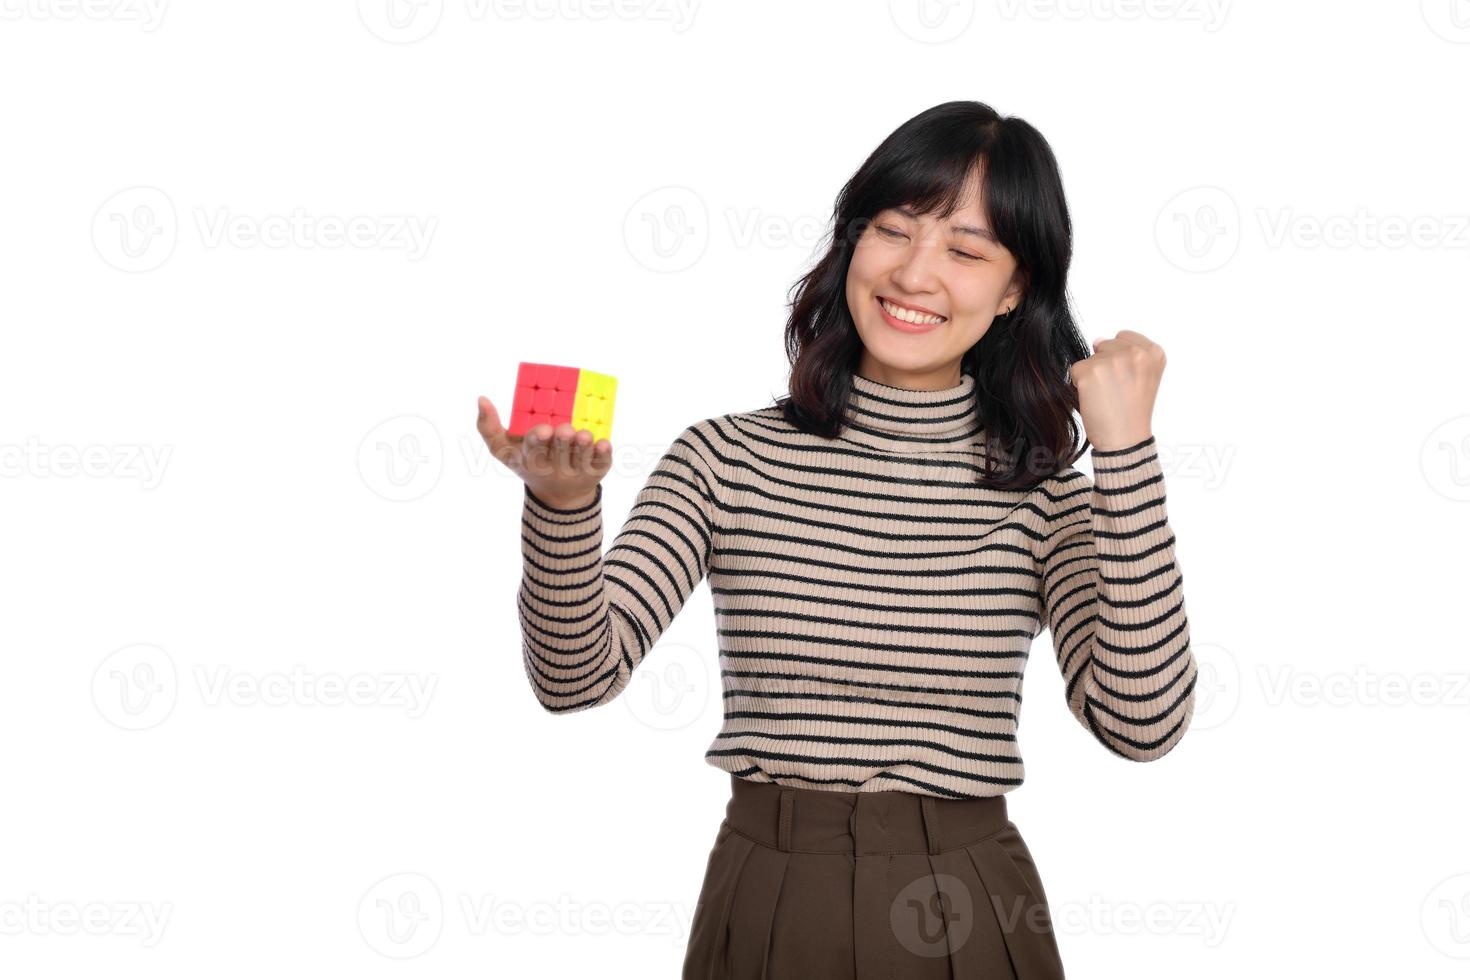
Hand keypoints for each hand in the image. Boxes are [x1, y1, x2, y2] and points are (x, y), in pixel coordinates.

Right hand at [476, 395, 612, 507]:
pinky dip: (603, 454)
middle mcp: (554, 467)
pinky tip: (604, 443)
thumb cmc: (529, 462)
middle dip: (561, 442)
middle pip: (558, 453)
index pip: (533, 450)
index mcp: (531, 460)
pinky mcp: (596, 471)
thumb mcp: (504, 450)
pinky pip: (601, 463)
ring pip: (581, 458)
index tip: (543, 430)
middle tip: (565, 429)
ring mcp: (576, 471)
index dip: (538, 440)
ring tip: (584, 435)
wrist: (559, 495)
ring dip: (582, 447)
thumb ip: (488, 427)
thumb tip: (481, 398)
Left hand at [1073, 330, 1165, 451]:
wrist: (1125, 440)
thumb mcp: (1146, 377)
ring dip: (1093, 374)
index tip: (1127, 380)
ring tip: (1107, 396)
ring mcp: (1112, 361)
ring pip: (1090, 358)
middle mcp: (1135, 353)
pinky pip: (1076, 369)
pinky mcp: (1090, 372)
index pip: (1124, 337)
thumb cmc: (1133, 411)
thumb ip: (1130, 354)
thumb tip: (1097, 340)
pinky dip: (1080, 384)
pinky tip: (1095, 399)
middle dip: (1106, 364)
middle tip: (1116, 390)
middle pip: (1106, 344)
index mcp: (1154, 353)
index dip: (1120, 358)